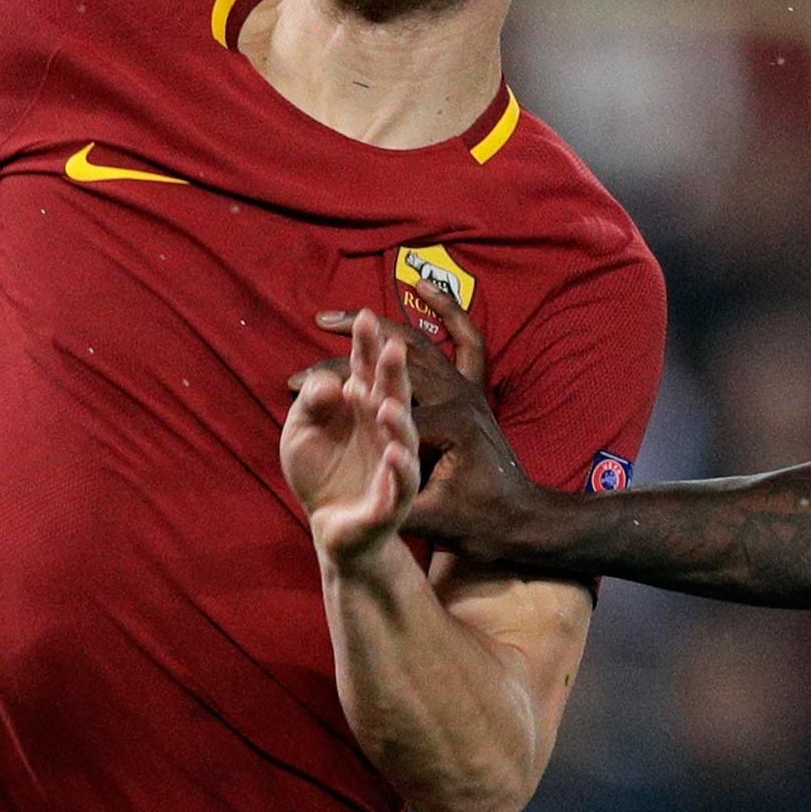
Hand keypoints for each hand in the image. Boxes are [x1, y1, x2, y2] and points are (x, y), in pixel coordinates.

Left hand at [282, 308, 421, 564]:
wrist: (331, 529)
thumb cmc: (321, 474)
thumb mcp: (300, 430)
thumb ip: (311, 401)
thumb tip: (331, 382)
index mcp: (364, 410)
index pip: (366, 372)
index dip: (366, 346)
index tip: (364, 317)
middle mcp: (383, 433)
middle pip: (392, 397)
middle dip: (392, 373)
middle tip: (391, 346)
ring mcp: (392, 467)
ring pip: (402, 439)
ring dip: (397, 421)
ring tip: (386, 403)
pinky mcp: (391, 504)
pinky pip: (400, 485)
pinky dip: (400, 469)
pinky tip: (393, 452)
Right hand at [297, 279, 542, 554]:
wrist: (519, 520)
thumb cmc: (474, 524)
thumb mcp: (429, 521)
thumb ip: (396, 500)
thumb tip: (357, 484)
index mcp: (444, 425)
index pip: (375, 399)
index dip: (329, 388)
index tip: (292, 385)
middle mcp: (457, 397)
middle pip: (392, 361)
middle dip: (345, 349)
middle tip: (304, 350)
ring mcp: (469, 389)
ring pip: (419, 342)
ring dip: (378, 326)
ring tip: (335, 317)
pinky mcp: (476, 390)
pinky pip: (466, 340)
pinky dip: (447, 309)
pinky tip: (421, 287)